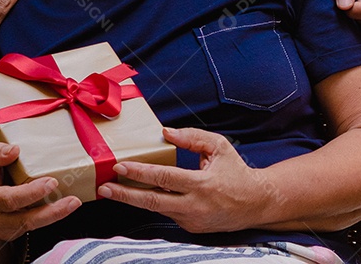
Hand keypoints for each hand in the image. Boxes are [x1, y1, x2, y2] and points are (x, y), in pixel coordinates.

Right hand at [0, 143, 80, 244]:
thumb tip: (15, 150)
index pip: (9, 199)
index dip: (31, 193)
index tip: (49, 182)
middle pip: (26, 220)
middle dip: (51, 212)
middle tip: (71, 200)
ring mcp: (7, 229)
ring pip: (33, 226)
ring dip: (56, 216)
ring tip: (73, 203)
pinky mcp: (16, 232)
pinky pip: (35, 225)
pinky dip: (51, 217)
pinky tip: (66, 206)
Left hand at [98, 127, 266, 233]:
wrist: (256, 204)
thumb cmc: (235, 171)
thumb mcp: (218, 147)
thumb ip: (192, 137)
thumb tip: (165, 132)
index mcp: (202, 185)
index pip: (165, 179)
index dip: (141, 173)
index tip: (119, 167)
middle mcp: (195, 206)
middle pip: (153, 201)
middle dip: (126, 194)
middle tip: (104, 188)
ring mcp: (192, 220)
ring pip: (157, 209)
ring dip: (133, 199)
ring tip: (111, 190)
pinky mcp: (191, 228)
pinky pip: (167, 212)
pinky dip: (153, 203)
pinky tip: (137, 193)